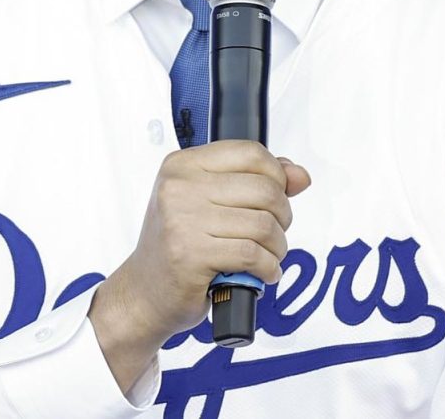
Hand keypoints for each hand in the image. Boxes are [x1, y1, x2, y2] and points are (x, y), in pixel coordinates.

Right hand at [88, 140, 310, 392]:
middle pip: (264, 189)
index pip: (251, 153)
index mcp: (183, 165)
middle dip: (282, 216)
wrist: (145, 292)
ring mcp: (182, 220)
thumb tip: (300, 175)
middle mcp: (179, 187)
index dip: (276, 175)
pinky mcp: (191, 255)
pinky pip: (253, 255)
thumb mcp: (209, 202)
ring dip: (277, 247)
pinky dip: (268, 267)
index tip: (276, 196)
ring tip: (267, 256)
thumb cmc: (179, 245)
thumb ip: (255, 182)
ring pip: (262, 224)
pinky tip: (262, 273)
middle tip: (272, 234)